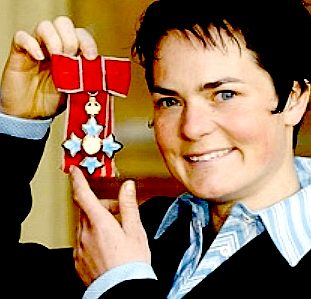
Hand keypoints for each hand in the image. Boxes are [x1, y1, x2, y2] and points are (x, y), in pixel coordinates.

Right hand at [0, 16, 97, 118]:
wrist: (32, 114)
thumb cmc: (53, 101)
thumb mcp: (75, 92)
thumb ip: (86, 81)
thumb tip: (101, 78)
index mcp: (70, 54)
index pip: (80, 35)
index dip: (87, 42)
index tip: (91, 56)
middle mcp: (54, 47)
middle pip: (63, 23)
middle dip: (71, 39)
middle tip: (71, 58)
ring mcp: (37, 48)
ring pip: (45, 26)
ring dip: (54, 40)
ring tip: (56, 59)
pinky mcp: (19, 53)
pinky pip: (21, 37)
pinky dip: (31, 44)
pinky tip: (39, 58)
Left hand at [69, 166, 150, 285]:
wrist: (122, 290)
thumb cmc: (131, 262)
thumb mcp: (135, 230)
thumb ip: (129, 205)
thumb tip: (127, 187)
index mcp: (99, 223)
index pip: (83, 194)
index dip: (77, 180)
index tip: (75, 171)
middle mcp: (85, 233)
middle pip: (87, 209)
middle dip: (100, 205)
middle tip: (117, 212)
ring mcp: (79, 247)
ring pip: (84, 224)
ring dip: (96, 221)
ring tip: (114, 232)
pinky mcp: (78, 260)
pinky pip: (82, 240)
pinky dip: (92, 236)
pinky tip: (106, 246)